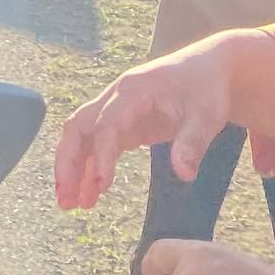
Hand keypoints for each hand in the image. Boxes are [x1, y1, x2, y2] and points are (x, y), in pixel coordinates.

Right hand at [54, 30, 274, 211]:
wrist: (208, 70)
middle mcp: (116, 98)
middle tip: (65, 197)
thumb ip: (193, 143)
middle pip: (78, 127)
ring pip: (83, 138)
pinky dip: (90, 168)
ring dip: (73, 168)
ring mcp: (117, 111)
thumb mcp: (206, 114)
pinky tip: (89, 195)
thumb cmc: (206, 88)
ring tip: (69, 204)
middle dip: (68, 161)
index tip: (103, 186)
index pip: (106, 124)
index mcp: (133, 90)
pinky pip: (99, 146)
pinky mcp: (124, 125)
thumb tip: (183, 174)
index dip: (101, 154)